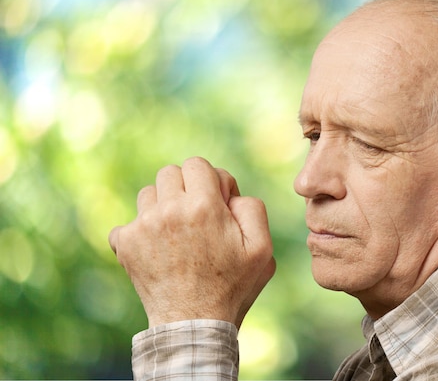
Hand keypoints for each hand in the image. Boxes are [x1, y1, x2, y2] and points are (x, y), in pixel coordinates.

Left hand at [109, 157, 275, 327]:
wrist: (194, 323)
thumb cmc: (232, 286)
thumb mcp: (262, 248)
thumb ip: (252, 207)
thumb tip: (229, 192)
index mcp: (204, 206)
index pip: (198, 164)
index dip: (211, 182)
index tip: (217, 206)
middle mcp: (170, 210)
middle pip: (171, 173)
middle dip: (186, 189)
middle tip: (197, 218)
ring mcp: (143, 226)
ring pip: (149, 193)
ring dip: (163, 206)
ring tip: (177, 234)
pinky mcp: (124, 243)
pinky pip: (129, 221)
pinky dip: (141, 232)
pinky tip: (158, 250)